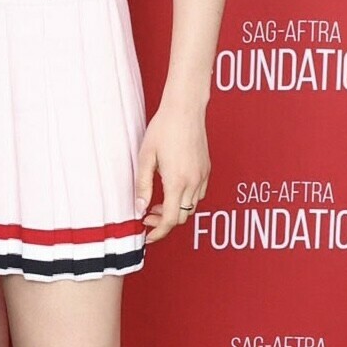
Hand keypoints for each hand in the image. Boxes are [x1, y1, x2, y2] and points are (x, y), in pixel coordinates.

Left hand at [135, 107, 209, 244]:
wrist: (185, 109)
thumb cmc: (163, 129)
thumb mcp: (145, 157)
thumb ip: (142, 185)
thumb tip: (139, 209)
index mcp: (177, 181)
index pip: (170, 219)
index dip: (158, 232)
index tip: (147, 236)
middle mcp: (194, 182)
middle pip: (181, 217)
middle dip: (164, 222)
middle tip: (146, 216)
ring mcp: (203, 176)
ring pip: (191, 207)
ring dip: (174, 211)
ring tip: (156, 203)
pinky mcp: (206, 169)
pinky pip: (198, 194)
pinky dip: (185, 200)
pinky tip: (171, 190)